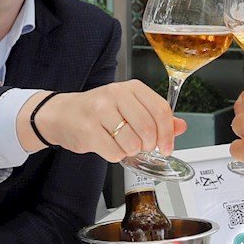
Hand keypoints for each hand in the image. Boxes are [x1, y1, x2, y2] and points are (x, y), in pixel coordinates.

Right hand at [21, 81, 184, 160]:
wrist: (63, 114)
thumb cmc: (99, 112)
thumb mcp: (131, 107)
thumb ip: (156, 117)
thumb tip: (181, 126)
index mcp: (132, 88)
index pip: (161, 110)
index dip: (168, 134)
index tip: (167, 147)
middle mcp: (116, 95)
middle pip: (148, 129)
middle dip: (149, 146)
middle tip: (142, 147)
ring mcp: (100, 111)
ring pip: (132, 143)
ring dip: (131, 151)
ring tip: (122, 144)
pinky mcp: (88, 129)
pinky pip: (114, 152)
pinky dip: (115, 155)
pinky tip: (109, 146)